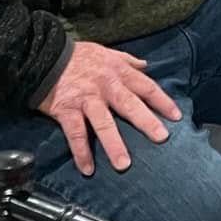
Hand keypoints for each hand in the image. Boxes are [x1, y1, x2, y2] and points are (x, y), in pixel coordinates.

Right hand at [38, 40, 181, 177]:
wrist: (44, 55)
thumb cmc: (78, 55)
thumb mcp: (106, 52)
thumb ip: (127, 60)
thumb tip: (145, 65)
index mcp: (118, 71)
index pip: (146, 86)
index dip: (162, 101)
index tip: (176, 116)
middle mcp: (105, 85)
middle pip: (130, 105)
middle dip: (146, 122)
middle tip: (161, 138)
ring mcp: (86, 98)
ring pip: (103, 123)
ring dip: (114, 144)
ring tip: (124, 164)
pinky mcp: (66, 110)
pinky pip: (76, 134)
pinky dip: (81, 152)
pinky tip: (87, 169)